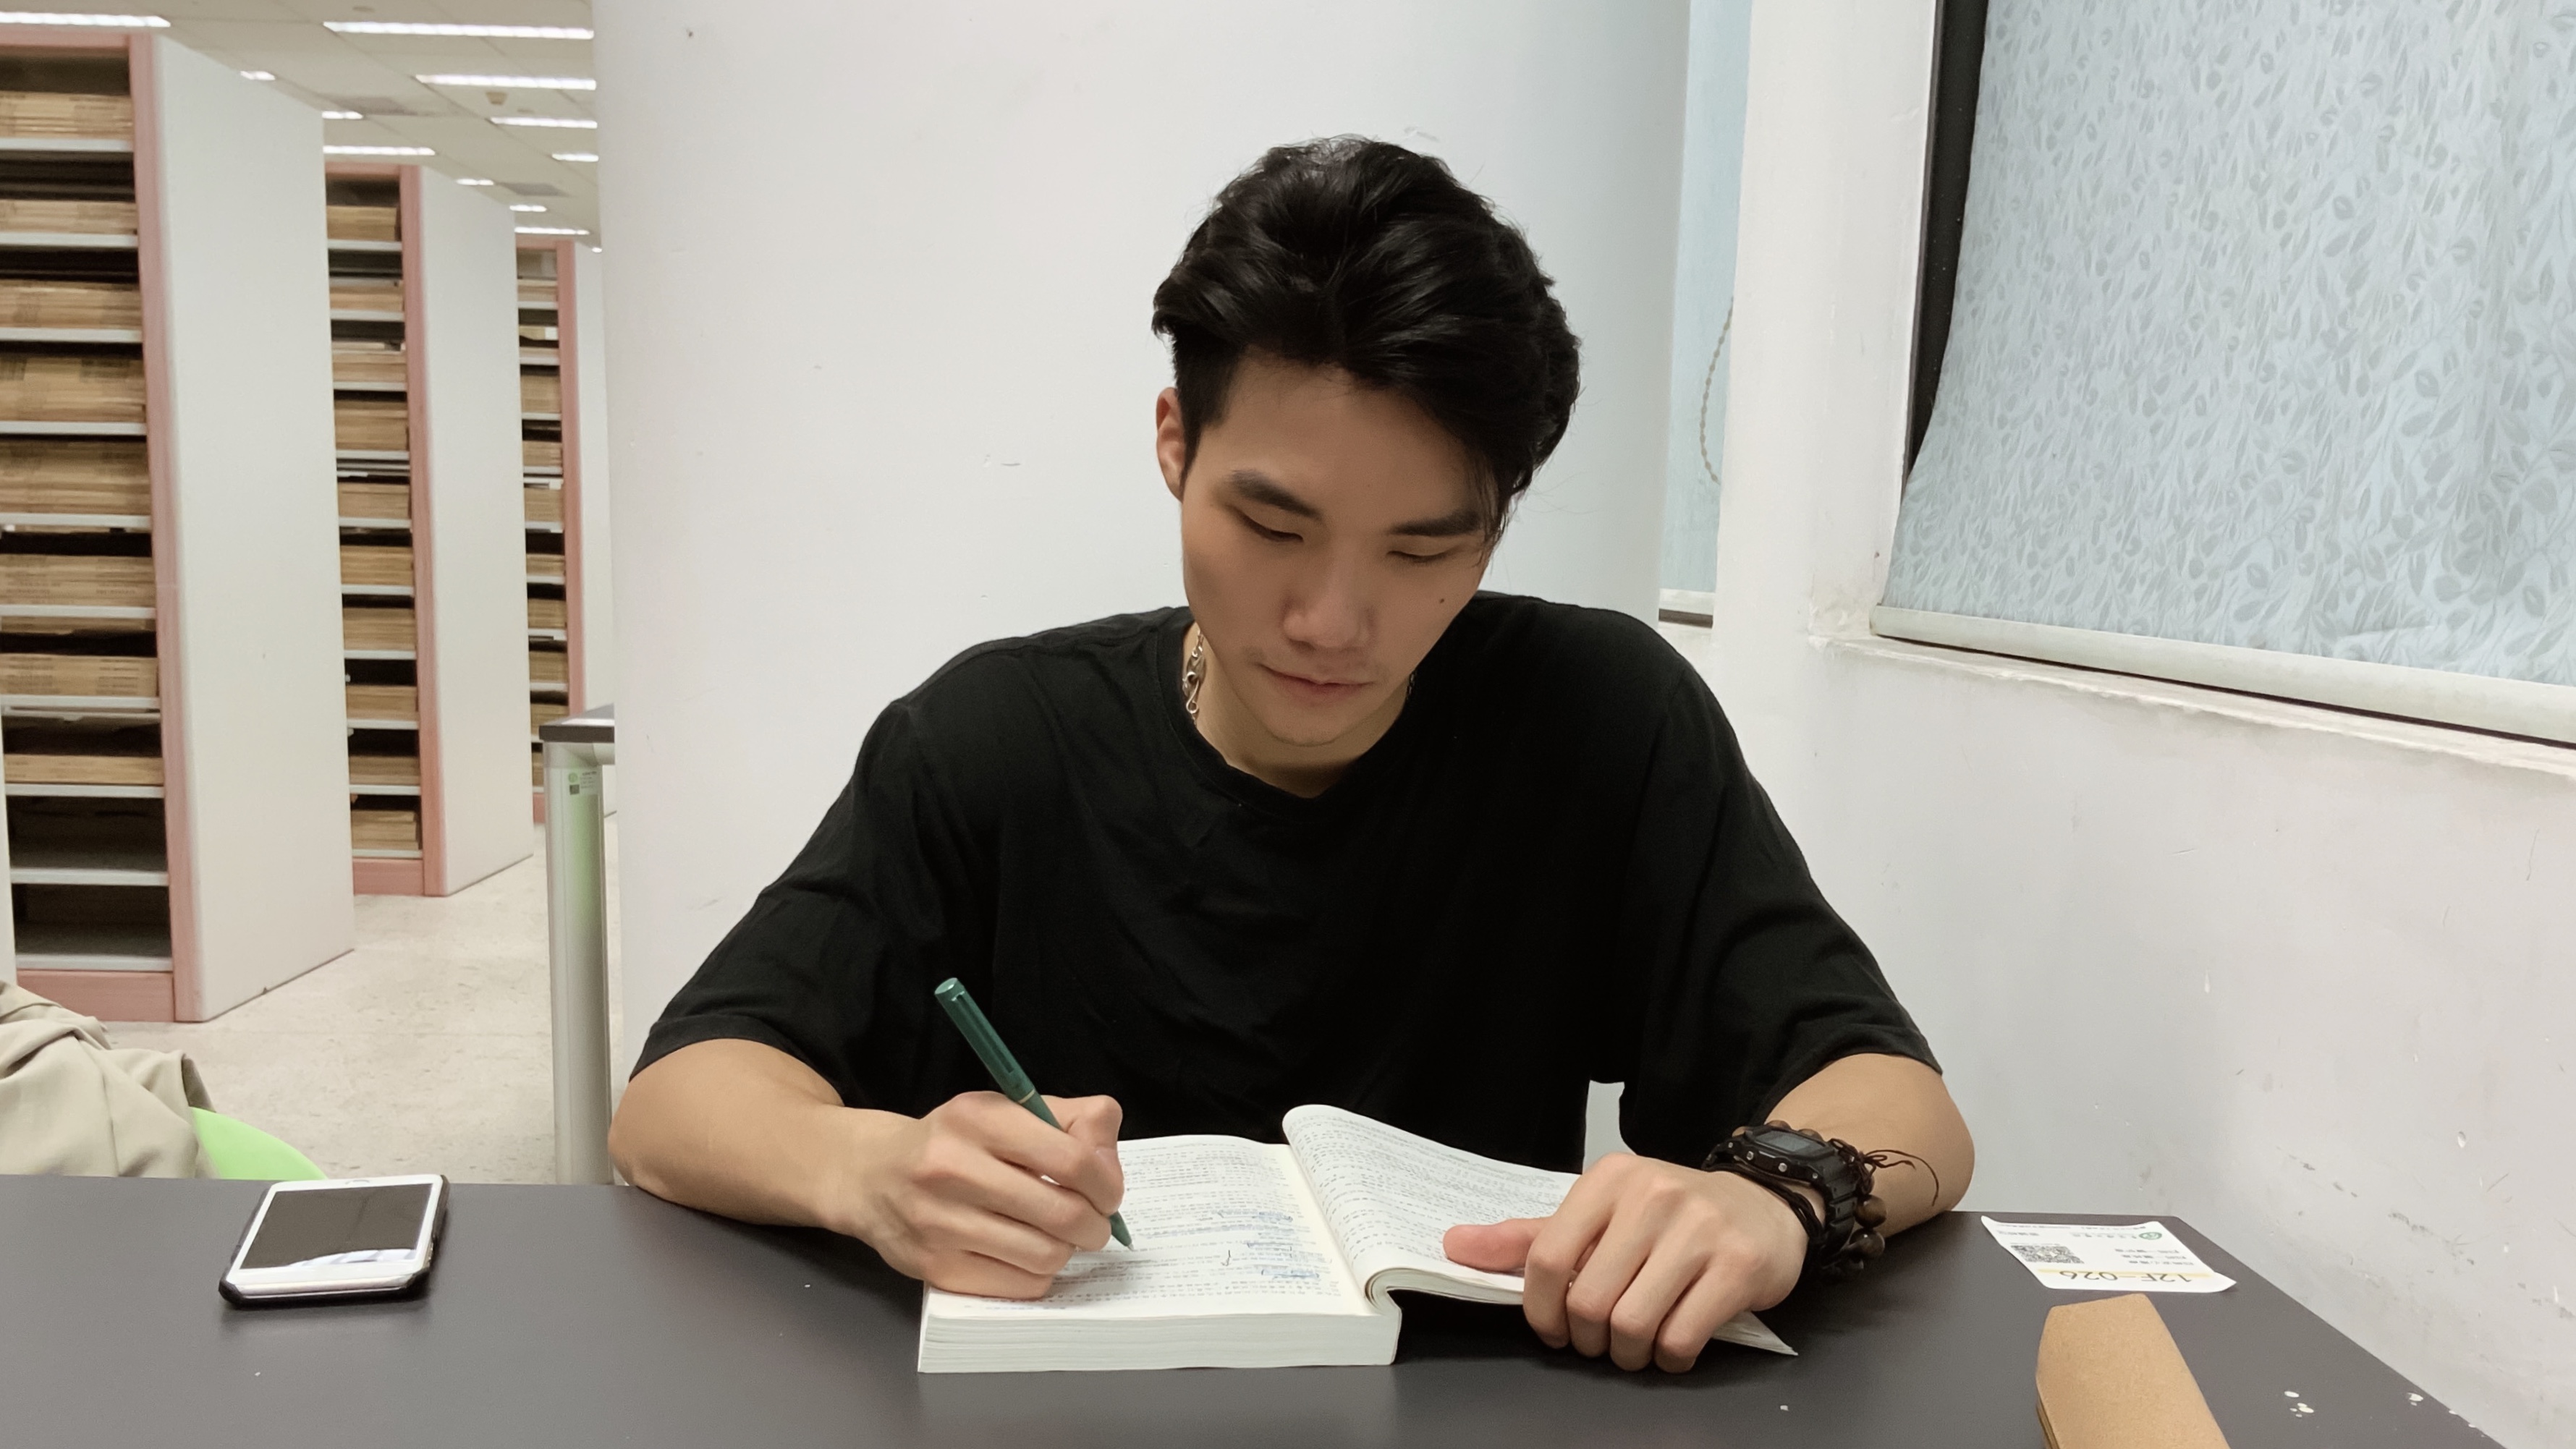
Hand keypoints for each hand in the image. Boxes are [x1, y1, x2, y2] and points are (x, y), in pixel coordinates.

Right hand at [838, 1091, 1124, 1299]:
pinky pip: (1020, 1285)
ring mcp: (940, 1223)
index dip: (1107, 1183)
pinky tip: (1024, 1253)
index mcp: (979, 1119)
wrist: (872, 1175)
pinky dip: (1037, 1273)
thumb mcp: (1008, 1110)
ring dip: (1066, 1250)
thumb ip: (1072, 1121)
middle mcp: (953, 1169)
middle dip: (1096, 1225)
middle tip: (1093, 1223)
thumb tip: (1110, 1164)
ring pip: (1046, 1255)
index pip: (1073, 1160)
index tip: (1108, 1192)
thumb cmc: (955, 1142)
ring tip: (1054, 1235)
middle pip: (1064, 1215)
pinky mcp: (935, 1268)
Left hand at [1442, 1153, 1806, 1371]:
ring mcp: (1699, 1230)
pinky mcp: (1738, 1266)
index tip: (1553, 1328)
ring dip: (1628, 1353)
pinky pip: (1682, 1337)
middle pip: (1588, 1299)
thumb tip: (1455, 1245)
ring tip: (1637, 1343)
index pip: (1546, 1255)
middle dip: (1588, 1339)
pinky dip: (1670, 1357)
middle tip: (1602, 1339)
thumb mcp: (1601, 1214)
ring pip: (1632, 1324)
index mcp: (1609, 1180)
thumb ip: (1530, 1237)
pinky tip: (1674, 1344)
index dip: (1540, 1310)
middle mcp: (1653, 1195)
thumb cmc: (1671, 1217)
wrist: (1766, 1203)